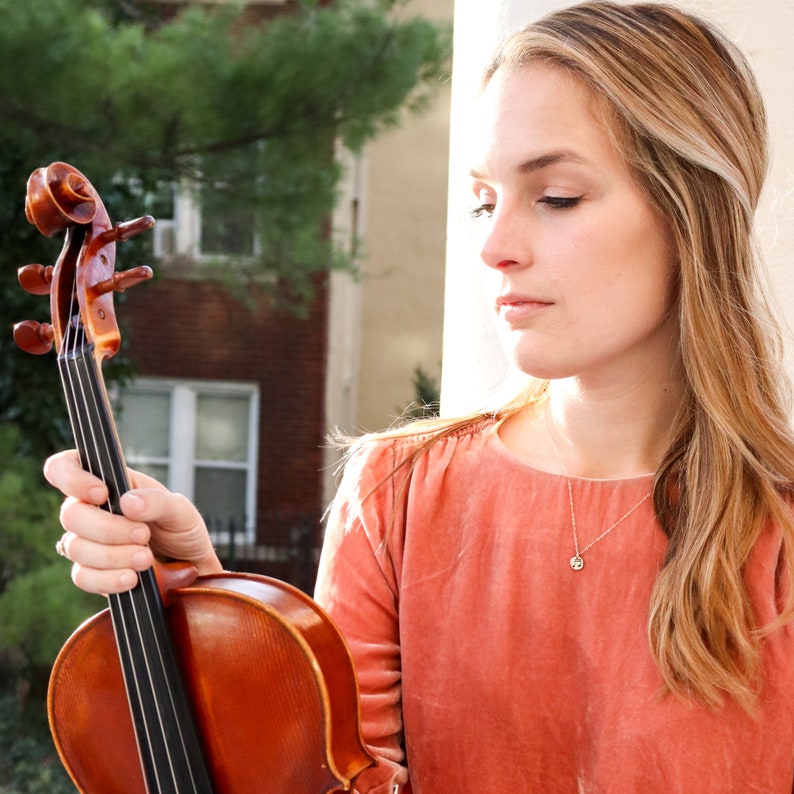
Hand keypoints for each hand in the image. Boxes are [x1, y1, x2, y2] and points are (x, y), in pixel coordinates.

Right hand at [44, 450, 223, 594]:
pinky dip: (108, 579)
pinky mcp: (92, 571)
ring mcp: (88, 541)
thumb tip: (127, 502)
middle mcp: (93, 510)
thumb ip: (157, 502)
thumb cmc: (182, 529)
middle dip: (109, 529)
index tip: (102, 494)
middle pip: (71, 514)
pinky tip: (132, 578)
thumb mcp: (180, 509)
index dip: (73, 478)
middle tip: (144, 535)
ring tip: (146, 559)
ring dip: (113, 556)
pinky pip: (82, 576)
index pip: (66, 467)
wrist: (190, 566)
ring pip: (76, 547)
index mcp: (110, 483)